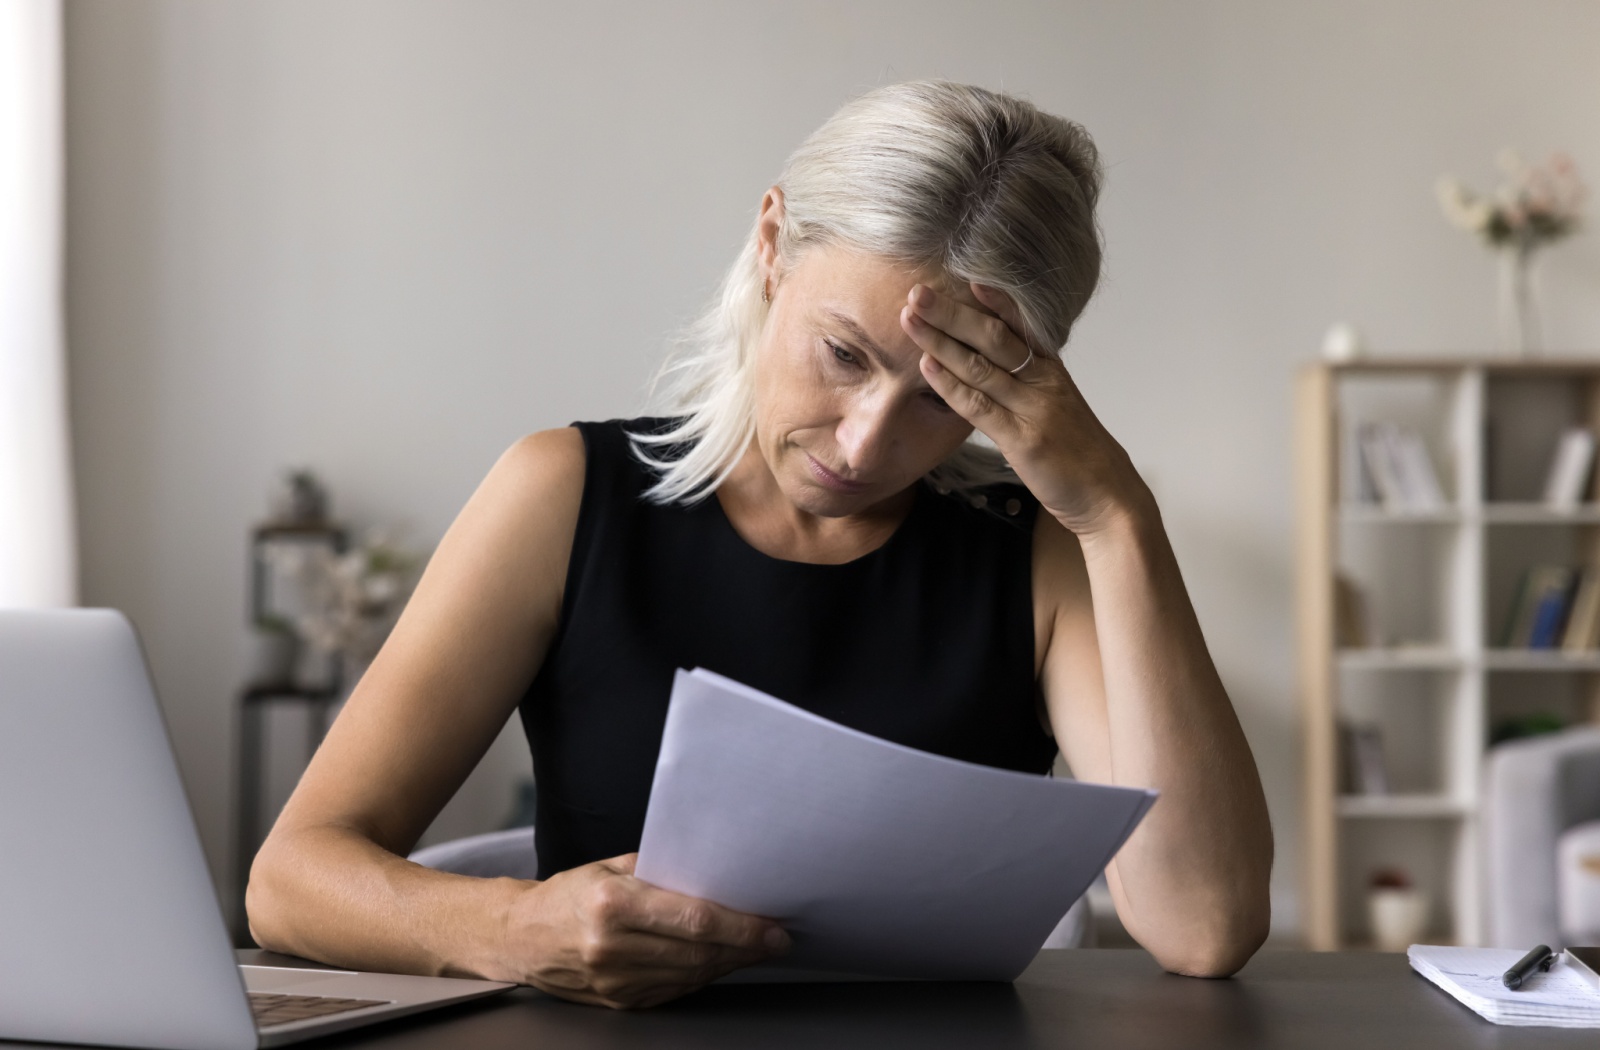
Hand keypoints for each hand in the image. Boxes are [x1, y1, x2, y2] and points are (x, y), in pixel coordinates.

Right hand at [504, 853, 788, 1008]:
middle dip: (746, 947)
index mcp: (613, 904)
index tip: (772, 927)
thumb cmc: (569, 894)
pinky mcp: (618, 1002)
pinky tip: (720, 962)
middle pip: (699, 952)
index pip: (694, 920)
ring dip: (730, 963)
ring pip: (691, 976)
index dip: (741, 927)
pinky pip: (675, 990)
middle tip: (776, 939)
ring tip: (756, 949)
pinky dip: (703, 976)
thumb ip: (662, 871)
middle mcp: (613, 947)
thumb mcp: (612, 867)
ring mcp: (615, 981)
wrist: (520, 936)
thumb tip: (717, 874)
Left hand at [902, 283, 1149, 536]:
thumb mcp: (1059, 408)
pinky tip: (927, 366)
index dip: (995, 300)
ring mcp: (1033, 409)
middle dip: (953, 312)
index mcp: (1053, 372)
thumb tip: (994, 367)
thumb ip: (1030, 385)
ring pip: (981, 366)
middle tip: (919, 292)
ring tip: (910, 320)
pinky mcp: (1022, 439)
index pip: (1022, 325)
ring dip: (941, 340)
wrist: (1107, 495)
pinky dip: (950, 384)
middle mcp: (1044, 383)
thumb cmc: (1079, 454)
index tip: (966, 277)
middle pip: (994, 337)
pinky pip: (979, 406)